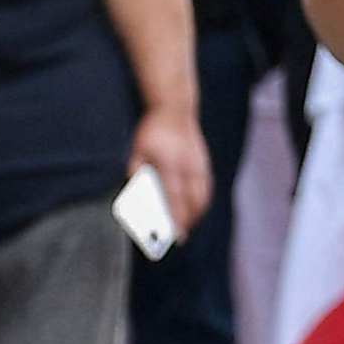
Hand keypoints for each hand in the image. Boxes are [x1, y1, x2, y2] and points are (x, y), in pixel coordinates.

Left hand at [130, 103, 213, 239]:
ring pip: (203, 195)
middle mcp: (189, 166)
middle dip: (188, 220)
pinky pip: (206, 188)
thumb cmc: (151, 131)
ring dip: (196, 212)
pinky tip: (194, 208)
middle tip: (181, 236)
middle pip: (193, 200)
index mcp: (170, 163)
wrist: (175, 108)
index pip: (174, 196)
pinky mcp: (205, 163)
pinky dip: (201, 201)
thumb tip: (142, 197)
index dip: (176, 217)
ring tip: (187, 225)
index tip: (175, 234)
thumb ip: (137, 172)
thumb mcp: (137, 150)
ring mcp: (200, 164)